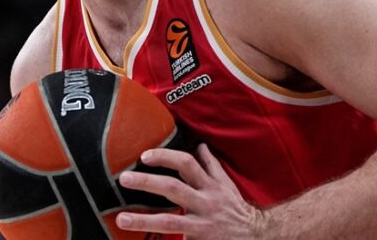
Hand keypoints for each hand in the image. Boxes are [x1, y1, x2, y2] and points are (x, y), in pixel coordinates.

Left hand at [116, 143, 267, 238]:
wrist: (256, 236)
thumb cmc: (235, 209)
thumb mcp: (226, 185)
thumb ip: (211, 166)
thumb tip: (200, 145)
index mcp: (210, 186)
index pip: (186, 164)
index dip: (165, 157)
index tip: (143, 156)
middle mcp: (205, 203)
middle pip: (173, 189)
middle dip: (147, 182)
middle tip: (124, 178)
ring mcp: (201, 226)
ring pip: (171, 221)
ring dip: (143, 220)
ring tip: (121, 219)